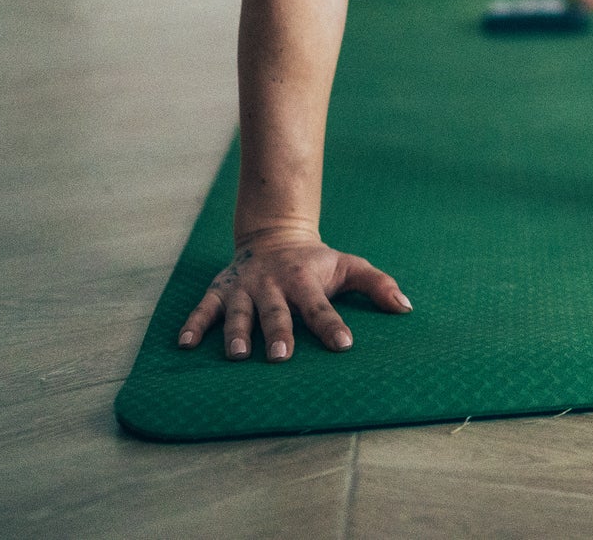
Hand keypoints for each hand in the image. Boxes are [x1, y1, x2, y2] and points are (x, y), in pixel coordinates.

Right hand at [176, 227, 410, 360]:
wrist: (274, 236)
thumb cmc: (316, 262)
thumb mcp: (349, 266)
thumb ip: (378, 284)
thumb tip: (406, 308)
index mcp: (304, 280)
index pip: (320, 306)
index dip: (331, 325)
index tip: (343, 344)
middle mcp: (273, 284)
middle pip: (277, 312)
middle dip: (279, 333)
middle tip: (281, 357)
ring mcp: (244, 288)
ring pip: (239, 313)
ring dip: (238, 333)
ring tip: (239, 355)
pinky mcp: (220, 291)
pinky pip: (203, 309)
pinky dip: (194, 325)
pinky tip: (186, 345)